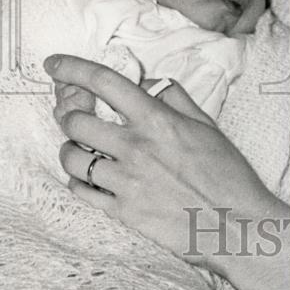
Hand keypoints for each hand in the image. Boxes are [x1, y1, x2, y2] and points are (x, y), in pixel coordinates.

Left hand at [45, 54, 279, 272]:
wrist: (235, 225)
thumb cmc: (227, 174)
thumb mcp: (206, 125)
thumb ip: (173, 98)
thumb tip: (146, 86)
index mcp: (157, 120)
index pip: (104, 82)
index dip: (72, 68)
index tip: (54, 64)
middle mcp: (135, 147)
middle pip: (76, 120)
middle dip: (68, 114)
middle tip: (74, 116)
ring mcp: (125, 181)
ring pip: (71, 157)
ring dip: (70, 149)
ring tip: (79, 149)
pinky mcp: (122, 211)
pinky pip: (80, 191)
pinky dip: (77, 180)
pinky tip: (88, 177)